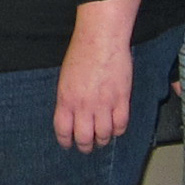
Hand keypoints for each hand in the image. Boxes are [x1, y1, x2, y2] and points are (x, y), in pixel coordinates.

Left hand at [53, 0, 141, 152]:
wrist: (101, 37)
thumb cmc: (81, 52)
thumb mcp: (65, 77)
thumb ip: (68, 99)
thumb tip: (71, 116)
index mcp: (66, 99)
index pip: (63, 131)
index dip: (66, 141)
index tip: (69, 144)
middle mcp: (83, 105)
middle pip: (84, 139)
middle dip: (86, 146)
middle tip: (88, 146)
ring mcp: (104, 104)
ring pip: (104, 135)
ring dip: (103, 139)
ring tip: (103, 138)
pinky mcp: (122, 99)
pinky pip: (122, 125)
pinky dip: (119, 130)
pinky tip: (116, 127)